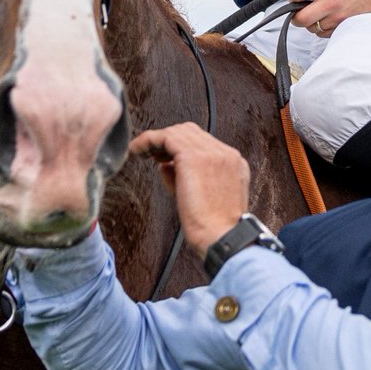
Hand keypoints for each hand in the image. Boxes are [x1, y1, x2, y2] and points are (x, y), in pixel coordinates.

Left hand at [131, 123, 248, 255]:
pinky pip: (166, 138)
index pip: (203, 142)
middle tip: (151, 154)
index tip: (164, 158)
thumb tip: (165, 165)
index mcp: (233, 163)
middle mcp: (225, 153)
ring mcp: (211, 153)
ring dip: (157, 140)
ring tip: (140, 151)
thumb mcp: (205, 200)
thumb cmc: (215, 230)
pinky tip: (137, 150)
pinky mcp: (194, 157)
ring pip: (178, 132)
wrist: (224, 237)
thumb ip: (187, 178)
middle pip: (191, 132)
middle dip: (168, 139)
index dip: (180, 147)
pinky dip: (148, 140)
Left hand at [285, 0, 370, 35]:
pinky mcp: (344, 25)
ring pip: (312, 28)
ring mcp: (338, 17)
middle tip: (298, 8)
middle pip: (301, 18)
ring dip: (309, 21)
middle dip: (295, 15)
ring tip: (313, 12)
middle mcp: (331, 2)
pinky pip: (323, 34)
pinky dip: (320, 28)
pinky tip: (323, 17)